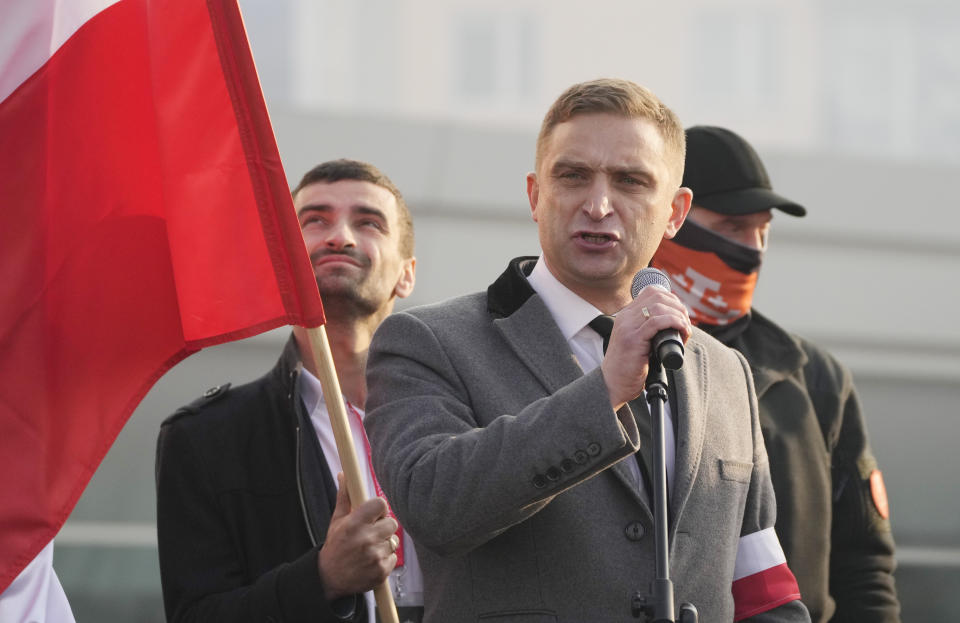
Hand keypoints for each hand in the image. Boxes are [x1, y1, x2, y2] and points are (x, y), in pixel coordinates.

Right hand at [318, 473, 398, 598]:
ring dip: (385, 543)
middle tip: (372, 532)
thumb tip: (344, 474)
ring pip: (394, 541)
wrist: (329, 578)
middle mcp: (366, 539)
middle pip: (392, 523)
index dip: (380, 509)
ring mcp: (374, 556)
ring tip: (370, 548)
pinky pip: (394, 557)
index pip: (381, 504)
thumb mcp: (336, 521)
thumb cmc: (335, 546)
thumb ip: (344, 497)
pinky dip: (386, 559)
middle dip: (383, 527)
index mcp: (354, 524)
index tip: (374, 514)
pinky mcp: (381, 571)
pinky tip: (372, 560)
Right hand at [600, 286, 691, 409]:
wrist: (612, 385)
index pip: (652, 292)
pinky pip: (656, 322)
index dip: (672, 300)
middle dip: (678, 308)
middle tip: (686, 324)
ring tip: (685, 329)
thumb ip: (650, 331)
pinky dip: (674, 323)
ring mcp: (627, 327)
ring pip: (659, 306)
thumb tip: (677, 325)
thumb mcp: (639, 342)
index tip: (681, 315)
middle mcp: (625, 317)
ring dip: (678, 316)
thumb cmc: (629, 368)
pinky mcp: (632, 339)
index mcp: (626, 315)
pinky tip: (681, 331)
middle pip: (658, 296)